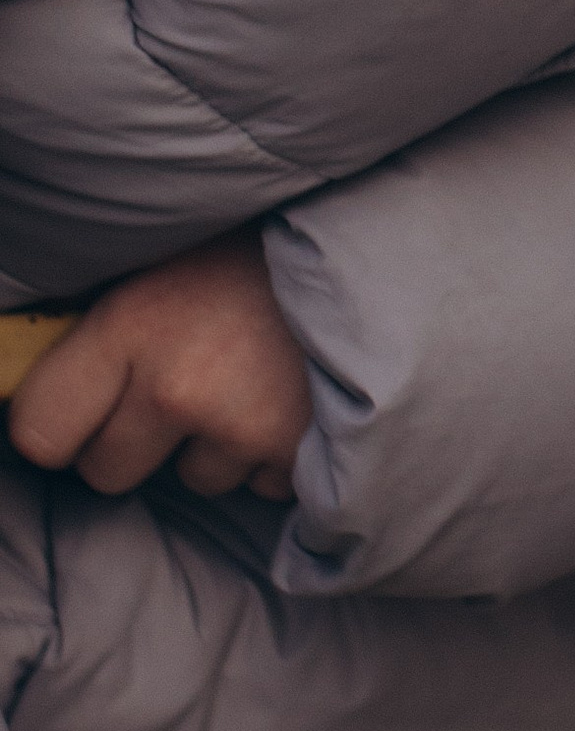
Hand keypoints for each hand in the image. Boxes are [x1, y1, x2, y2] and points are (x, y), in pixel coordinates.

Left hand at [9, 230, 312, 500]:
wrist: (383, 243)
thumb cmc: (260, 250)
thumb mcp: (166, 263)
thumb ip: (106, 329)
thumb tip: (31, 375)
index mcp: (131, 323)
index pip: (39, 431)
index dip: (58, 427)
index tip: (78, 415)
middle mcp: (177, 386)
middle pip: (106, 472)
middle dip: (135, 442)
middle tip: (181, 387)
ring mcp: (241, 427)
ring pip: (193, 479)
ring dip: (217, 445)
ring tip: (257, 373)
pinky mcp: (299, 455)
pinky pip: (260, 486)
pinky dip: (275, 453)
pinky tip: (295, 394)